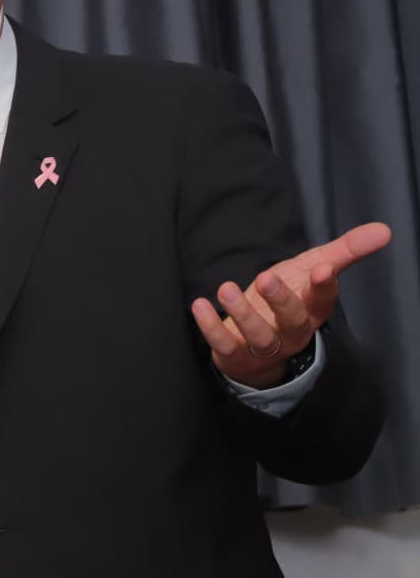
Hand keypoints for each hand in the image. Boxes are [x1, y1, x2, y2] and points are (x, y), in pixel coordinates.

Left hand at [190, 222, 390, 388]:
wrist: (258, 350)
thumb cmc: (291, 299)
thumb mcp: (314, 270)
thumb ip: (346, 251)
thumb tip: (384, 230)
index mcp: (313, 309)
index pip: (323, 299)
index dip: (323, 287)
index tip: (321, 269)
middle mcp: (291, 330)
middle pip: (292, 320)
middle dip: (281, 300)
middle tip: (265, 278)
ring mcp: (263, 346)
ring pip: (259, 336)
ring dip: (242, 314)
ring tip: (226, 288)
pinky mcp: (235, 354)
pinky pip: (224, 345)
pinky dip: (211, 327)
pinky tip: (199, 305)